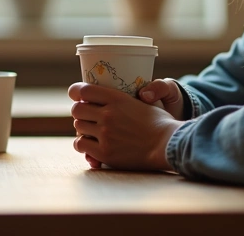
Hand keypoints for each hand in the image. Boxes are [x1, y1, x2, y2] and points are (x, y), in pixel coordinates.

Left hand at [68, 82, 182, 171]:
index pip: (83, 90)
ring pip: (78, 126)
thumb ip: (121, 99)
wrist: (168, 144)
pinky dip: (82, 144)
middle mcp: (108, 114)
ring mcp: (105, 134)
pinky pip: (80, 144)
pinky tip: (89, 144)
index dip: (75, 92)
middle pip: (77, 109)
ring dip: (82, 128)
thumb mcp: (142, 101)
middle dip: (80, 111)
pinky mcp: (105, 152)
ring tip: (90, 130)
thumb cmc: (159, 123)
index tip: (76, 96)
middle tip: (86, 116)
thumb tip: (105, 98)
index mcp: (117, 98)